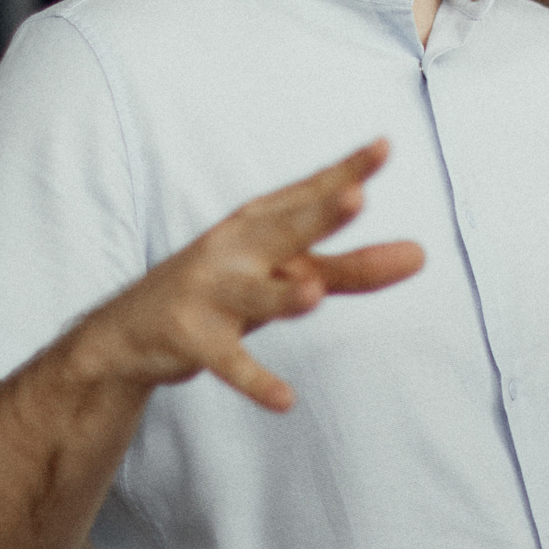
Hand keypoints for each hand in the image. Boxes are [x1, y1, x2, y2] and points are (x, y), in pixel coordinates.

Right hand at [73, 140, 424, 411]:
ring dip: (281, 296)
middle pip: (284, 231)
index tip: (384, 148)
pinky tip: (285, 401)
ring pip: (254, 295)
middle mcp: (234, 249)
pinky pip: (228, 362)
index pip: (308, 194)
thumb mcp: (286, 273)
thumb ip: (352, 267)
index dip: (345, 171)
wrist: (128, 332)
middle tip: (357, 196)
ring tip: (313, 295)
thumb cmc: (224, 288)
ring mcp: (209, 292)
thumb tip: (421, 255)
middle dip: (318, 214)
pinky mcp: (191, 339)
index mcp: (258, 225)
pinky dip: (255, 381)